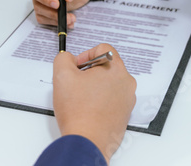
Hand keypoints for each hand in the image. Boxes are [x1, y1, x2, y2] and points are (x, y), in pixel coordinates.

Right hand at [28, 0, 94, 27]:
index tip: (56, 4)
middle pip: (38, 4)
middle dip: (52, 13)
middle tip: (66, 16)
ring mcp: (44, 1)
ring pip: (41, 14)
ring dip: (55, 20)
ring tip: (71, 19)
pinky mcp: (49, 10)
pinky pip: (47, 20)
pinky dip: (57, 23)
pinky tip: (69, 21)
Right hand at [53, 44, 136, 162]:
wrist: (88, 141)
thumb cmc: (78, 111)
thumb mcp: (62, 75)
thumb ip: (64, 58)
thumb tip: (69, 58)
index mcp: (116, 68)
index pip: (103, 49)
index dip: (85, 55)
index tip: (77, 66)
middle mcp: (126, 82)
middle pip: (107, 66)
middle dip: (90, 71)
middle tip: (76, 83)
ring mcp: (128, 98)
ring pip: (109, 83)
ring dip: (95, 86)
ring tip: (81, 98)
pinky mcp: (125, 113)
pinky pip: (112, 99)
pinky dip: (100, 100)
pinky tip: (88, 109)